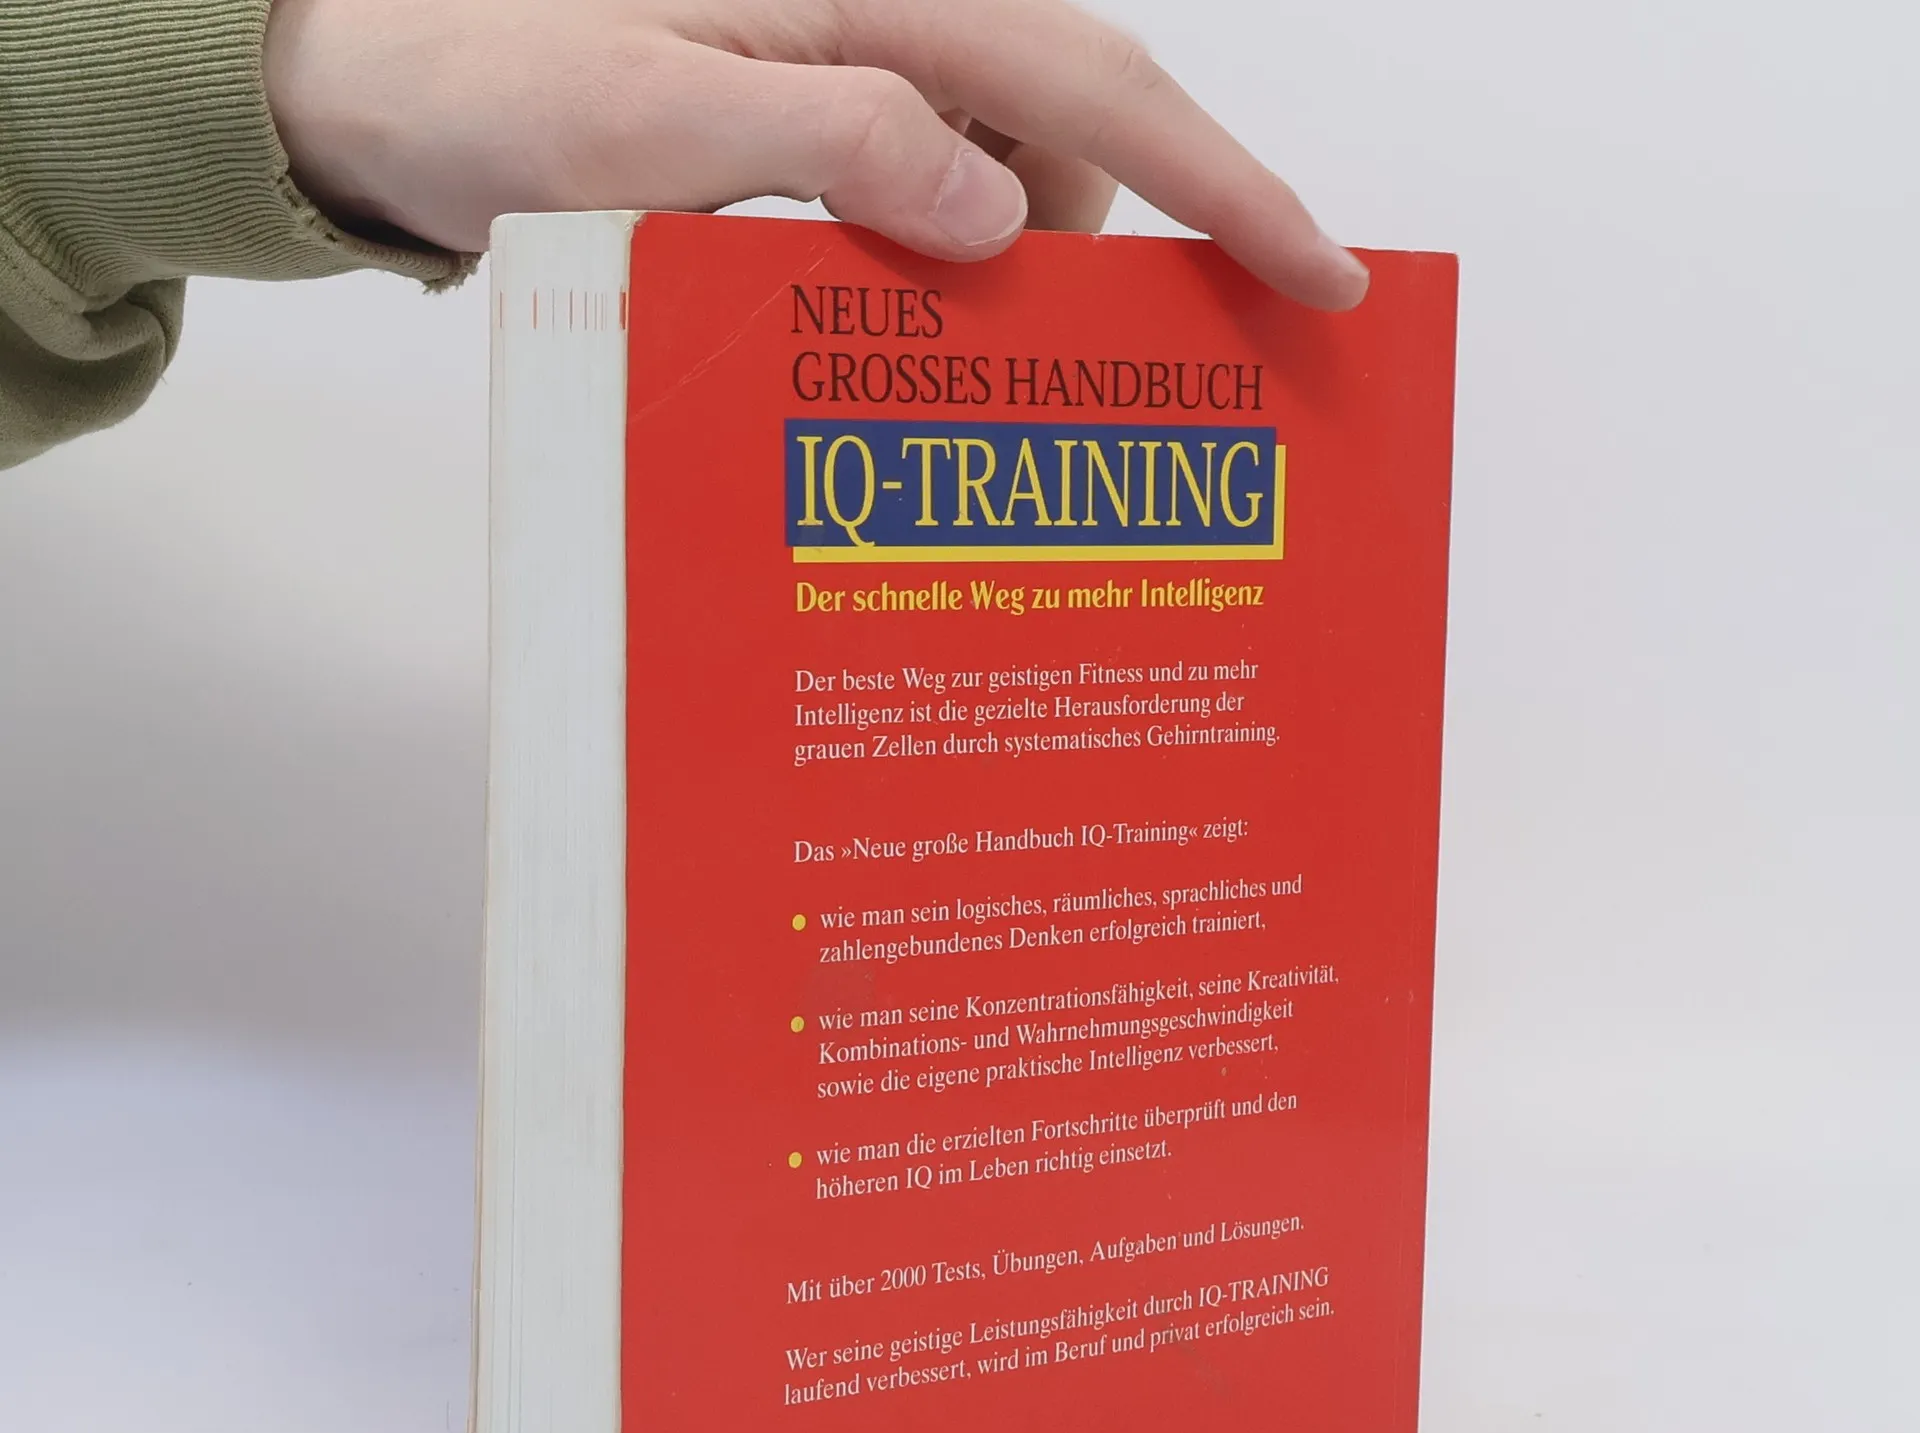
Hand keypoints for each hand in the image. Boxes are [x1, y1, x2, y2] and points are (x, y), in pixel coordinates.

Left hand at [263, 0, 1367, 308]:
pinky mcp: (810, 124)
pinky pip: (925, 198)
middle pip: (1070, 133)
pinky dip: (939, 277)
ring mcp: (844, 71)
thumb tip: (997, 217)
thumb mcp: (642, 120)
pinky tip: (898, 348)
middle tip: (1087, 395)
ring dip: (1006, 286)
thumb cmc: (475, 87)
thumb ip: (830, 144)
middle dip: (1110, 256)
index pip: (1090, 81)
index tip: (1322, 275)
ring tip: (961, 393)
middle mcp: (876, 19)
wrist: (367, 85)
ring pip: (1002, 178)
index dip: (1224, 183)